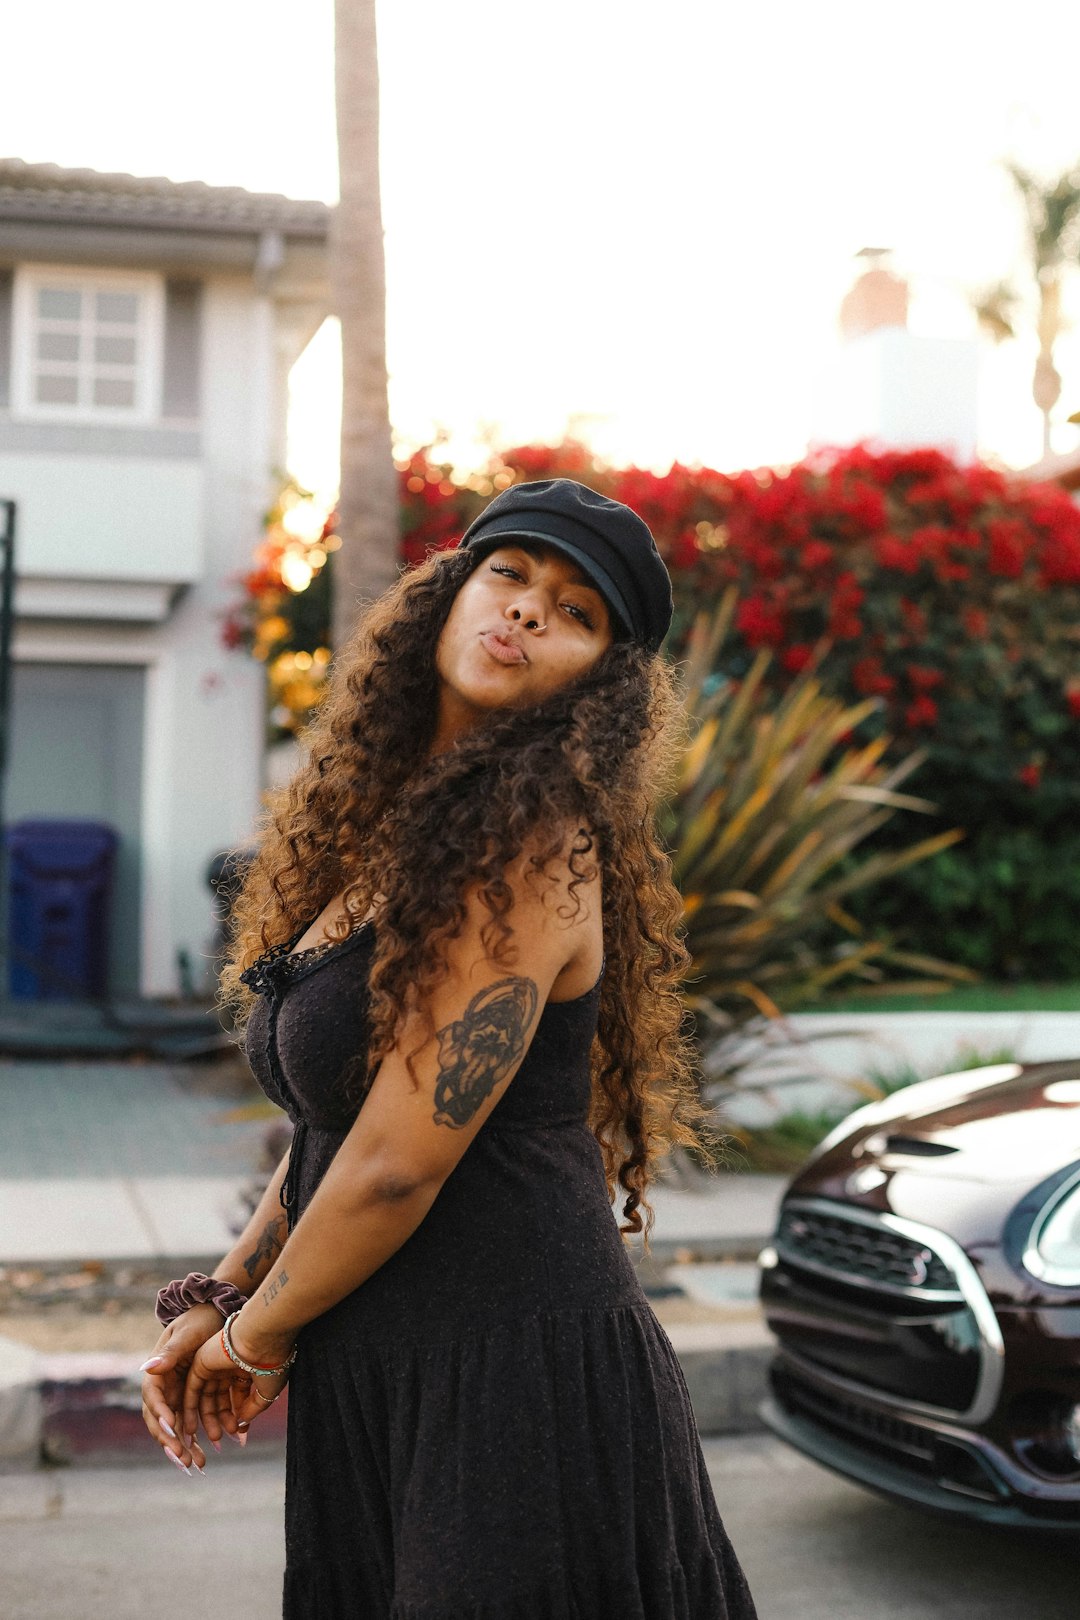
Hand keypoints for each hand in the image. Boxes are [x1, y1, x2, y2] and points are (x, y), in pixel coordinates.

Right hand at [140, 1304, 222, 1474]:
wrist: (214, 1315)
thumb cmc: (199, 1319)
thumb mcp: (186, 1332)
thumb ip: (170, 1351)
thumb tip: (147, 1367)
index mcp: (157, 1370)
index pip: (152, 1395)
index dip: (160, 1411)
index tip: (172, 1425)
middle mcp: (163, 1386)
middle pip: (159, 1418)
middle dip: (169, 1439)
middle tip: (182, 1457)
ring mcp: (175, 1395)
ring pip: (174, 1427)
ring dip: (182, 1446)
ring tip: (196, 1464)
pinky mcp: (189, 1399)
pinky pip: (189, 1423)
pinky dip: (195, 1439)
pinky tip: (203, 1455)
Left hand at [180, 1316, 292, 1452]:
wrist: (262, 1339)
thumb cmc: (271, 1362)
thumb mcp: (267, 1390)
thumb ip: (253, 1408)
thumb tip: (241, 1423)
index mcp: (247, 1366)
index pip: (238, 1395)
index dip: (239, 1414)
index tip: (240, 1432)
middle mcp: (229, 1364)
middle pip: (220, 1397)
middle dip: (222, 1419)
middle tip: (221, 1439)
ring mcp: (214, 1363)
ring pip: (206, 1395)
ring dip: (207, 1418)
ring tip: (211, 1437)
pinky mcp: (200, 1362)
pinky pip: (192, 1388)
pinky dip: (190, 1407)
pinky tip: (191, 1426)